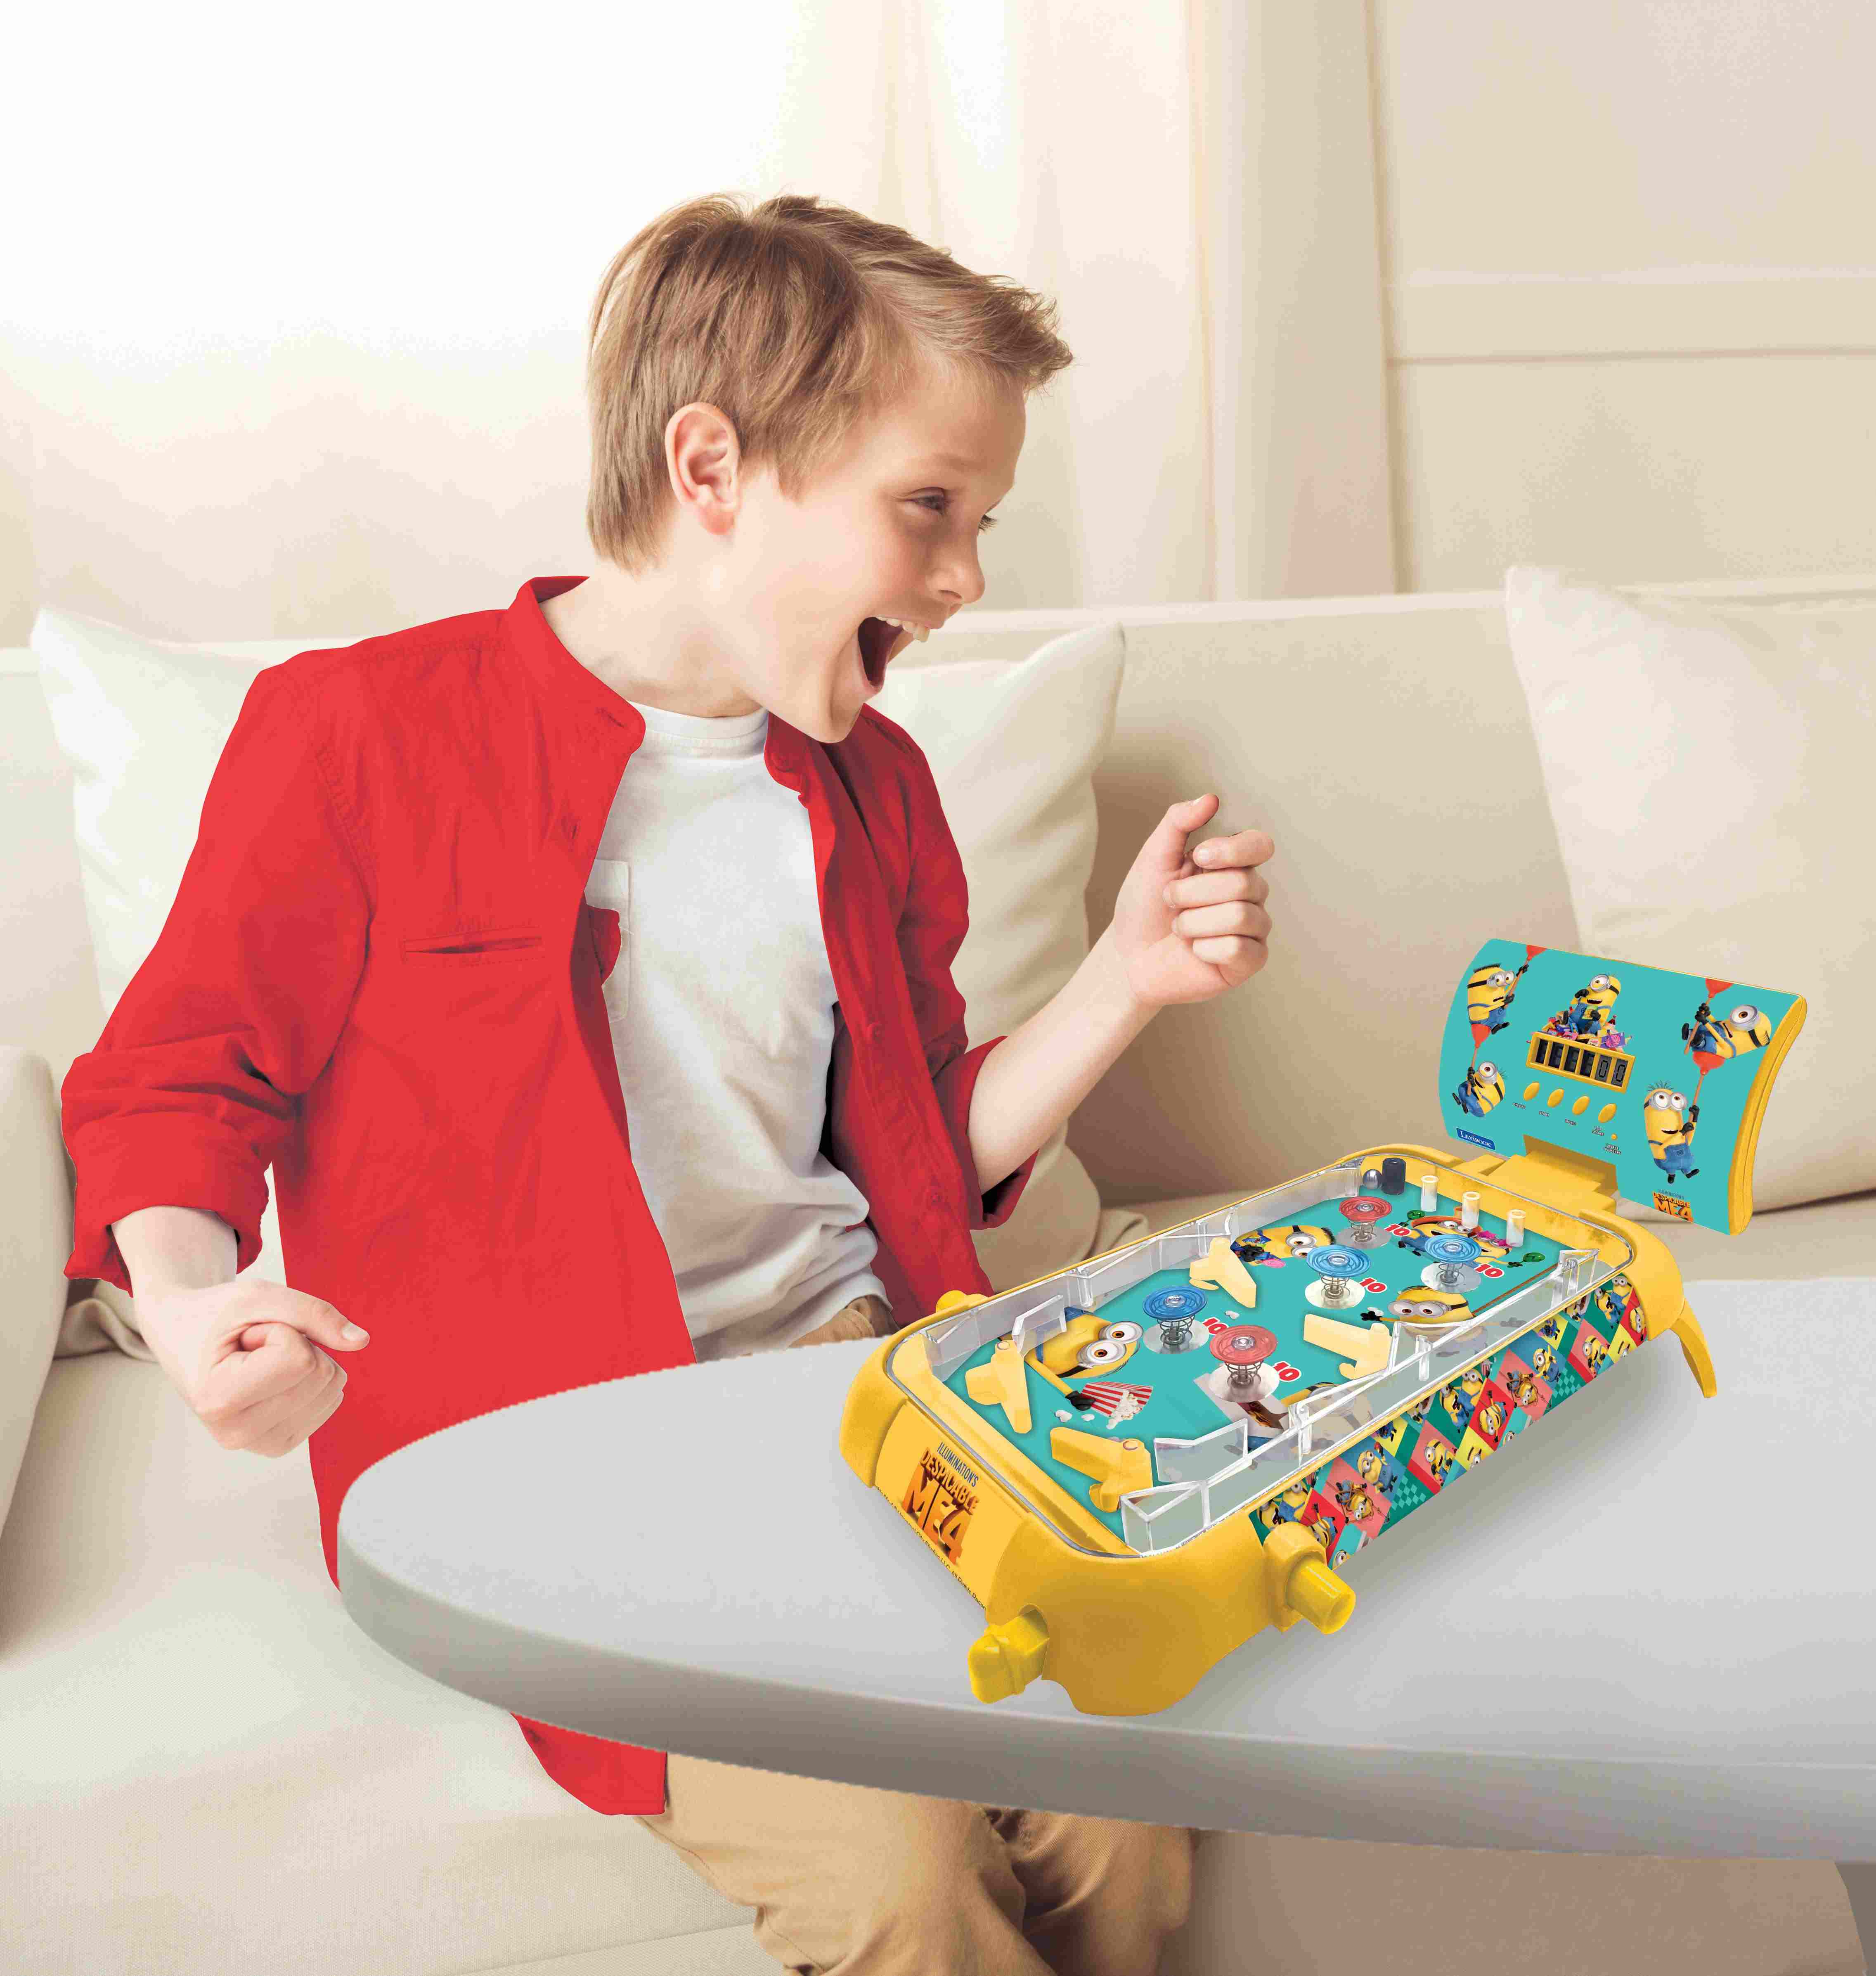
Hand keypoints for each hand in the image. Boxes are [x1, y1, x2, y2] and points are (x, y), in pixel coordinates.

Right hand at [134, 1278, 369, 1457]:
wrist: (183, 1337)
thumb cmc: (215, 1315)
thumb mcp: (258, 1296)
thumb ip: (313, 1313)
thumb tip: (361, 1341)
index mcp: (217, 1400)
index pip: (298, 1359)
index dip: (282, 1330)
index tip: (247, 1335)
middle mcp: (235, 1434)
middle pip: (319, 1374)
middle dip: (295, 1344)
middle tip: (253, 1347)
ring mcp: (259, 1445)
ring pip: (332, 1389)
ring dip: (303, 1360)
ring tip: (259, 1359)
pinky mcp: (280, 1443)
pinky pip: (331, 1400)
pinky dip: (308, 1377)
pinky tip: (269, 1376)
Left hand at [1107, 793, 1273, 1009]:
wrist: (1129, 955)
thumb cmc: (1144, 906)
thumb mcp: (1154, 857)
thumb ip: (1179, 822)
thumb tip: (1210, 798)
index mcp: (1233, 863)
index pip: (1259, 845)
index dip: (1231, 850)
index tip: (1198, 857)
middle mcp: (1251, 892)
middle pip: (1241, 883)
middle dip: (1191, 893)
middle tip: (1171, 902)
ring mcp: (1254, 927)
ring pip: (1238, 916)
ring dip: (1192, 922)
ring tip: (1179, 927)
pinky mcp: (1250, 960)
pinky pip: (1238, 949)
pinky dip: (1204, 948)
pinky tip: (1194, 951)